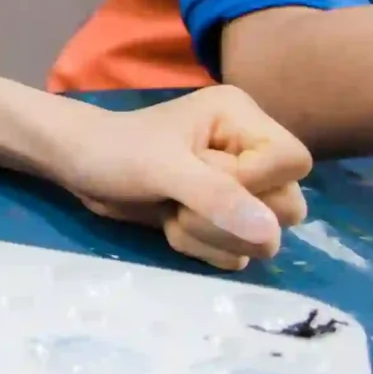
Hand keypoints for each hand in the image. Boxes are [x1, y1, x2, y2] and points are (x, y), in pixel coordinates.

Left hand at [53, 87, 311, 268]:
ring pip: (265, 238)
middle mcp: (251, 152)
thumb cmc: (115, 150)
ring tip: (171, 209)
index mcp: (243, 120)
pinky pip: (239, 254)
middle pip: (289, 207)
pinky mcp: (224, 220)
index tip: (208, 178)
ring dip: (210, 234)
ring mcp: (240, 190)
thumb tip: (270, 232)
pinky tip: (170, 224)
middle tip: (181, 199)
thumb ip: (216, 195)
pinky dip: (202, 247)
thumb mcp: (162, 167)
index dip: (257, 181)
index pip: (295, 161)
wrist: (77, 167)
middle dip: (227, 217)